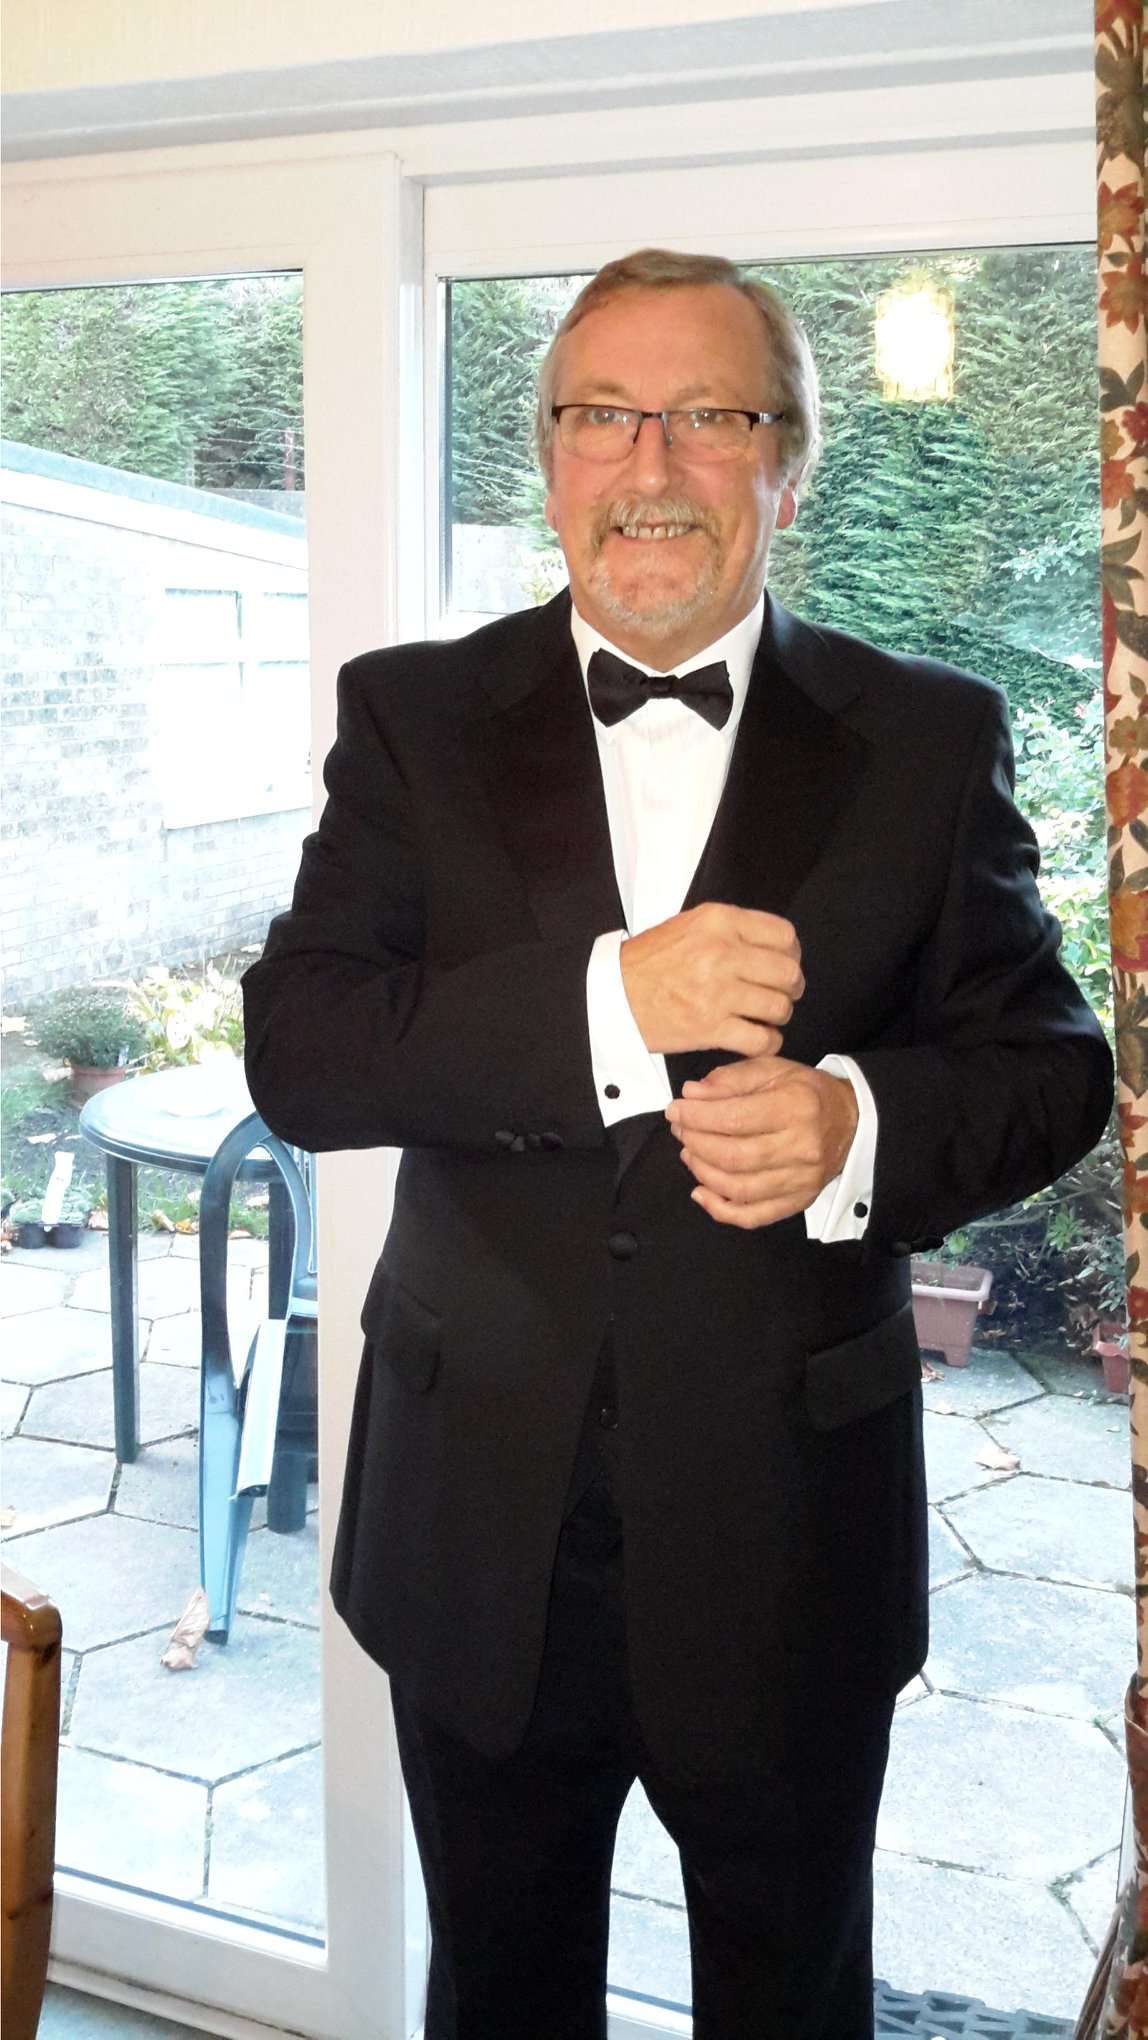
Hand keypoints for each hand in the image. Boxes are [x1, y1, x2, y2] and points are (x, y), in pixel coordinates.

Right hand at [620, 903, 802, 1056]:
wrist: (611, 995)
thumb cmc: (646, 963)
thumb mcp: (689, 925)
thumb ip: (730, 929)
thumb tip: (771, 945)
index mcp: (718, 921)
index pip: (784, 935)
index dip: (792, 953)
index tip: (786, 963)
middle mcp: (722, 953)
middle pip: (788, 972)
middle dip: (790, 987)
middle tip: (782, 994)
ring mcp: (718, 992)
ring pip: (779, 1007)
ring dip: (778, 1016)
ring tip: (765, 1017)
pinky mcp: (711, 1027)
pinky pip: (761, 1040)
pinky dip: (766, 1043)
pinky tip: (757, 1039)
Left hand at [665, 1054, 858, 1229]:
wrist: (853, 1120)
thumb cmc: (808, 1093)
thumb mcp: (773, 1069)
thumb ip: (731, 1079)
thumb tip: (692, 1094)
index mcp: (795, 1107)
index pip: (734, 1119)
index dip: (696, 1117)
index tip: (675, 1110)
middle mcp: (801, 1147)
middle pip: (733, 1156)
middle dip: (696, 1143)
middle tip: (680, 1130)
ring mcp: (801, 1180)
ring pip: (739, 1188)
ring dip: (703, 1172)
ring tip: (690, 1153)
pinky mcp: (799, 1201)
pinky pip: (754, 1216)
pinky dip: (721, 1209)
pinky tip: (702, 1192)